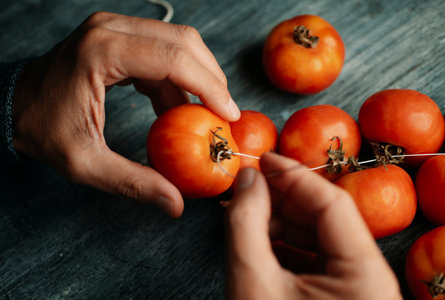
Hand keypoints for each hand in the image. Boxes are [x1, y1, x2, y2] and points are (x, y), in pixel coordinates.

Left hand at [12, 11, 239, 217]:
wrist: (14, 104)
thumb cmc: (43, 128)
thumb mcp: (85, 162)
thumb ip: (133, 181)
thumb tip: (175, 203)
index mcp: (102, 51)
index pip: (174, 58)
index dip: (209, 87)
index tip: (228, 115)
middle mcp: (111, 29)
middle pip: (184, 43)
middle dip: (211, 79)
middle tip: (223, 115)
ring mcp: (115, 29)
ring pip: (178, 43)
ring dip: (198, 78)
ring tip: (203, 116)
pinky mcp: (119, 37)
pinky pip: (163, 51)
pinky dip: (178, 79)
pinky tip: (177, 108)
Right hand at [226, 152, 401, 299]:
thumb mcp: (252, 282)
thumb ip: (246, 223)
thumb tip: (248, 180)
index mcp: (364, 273)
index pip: (331, 203)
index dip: (293, 175)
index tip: (262, 160)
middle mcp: (369, 277)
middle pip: (325, 217)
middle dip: (282, 197)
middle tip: (248, 186)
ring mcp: (356, 288)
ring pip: (318, 236)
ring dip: (280, 220)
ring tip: (245, 212)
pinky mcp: (339, 296)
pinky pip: (314, 257)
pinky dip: (284, 243)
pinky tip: (257, 237)